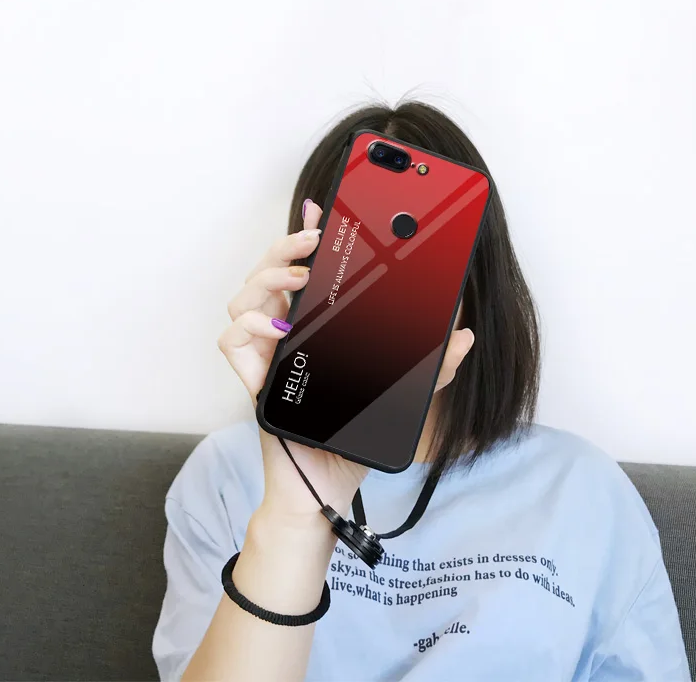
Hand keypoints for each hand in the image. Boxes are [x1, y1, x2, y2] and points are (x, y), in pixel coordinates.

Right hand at [218, 200, 474, 521]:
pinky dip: (249, 328)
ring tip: (301, 279)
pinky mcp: (253, 381)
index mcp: (315, 329)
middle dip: (286, 246)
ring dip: (268, 279)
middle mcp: (284, 336)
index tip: (322, 208)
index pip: (303, 271)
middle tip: (313, 239)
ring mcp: (265, 357)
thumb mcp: (404, 394)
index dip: (306, 237)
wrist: (328, 487)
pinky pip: (230, 342)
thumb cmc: (352, 436)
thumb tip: (464, 334)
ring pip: (242, 298)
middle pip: (267, 272)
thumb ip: (433, 365)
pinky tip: (278, 330)